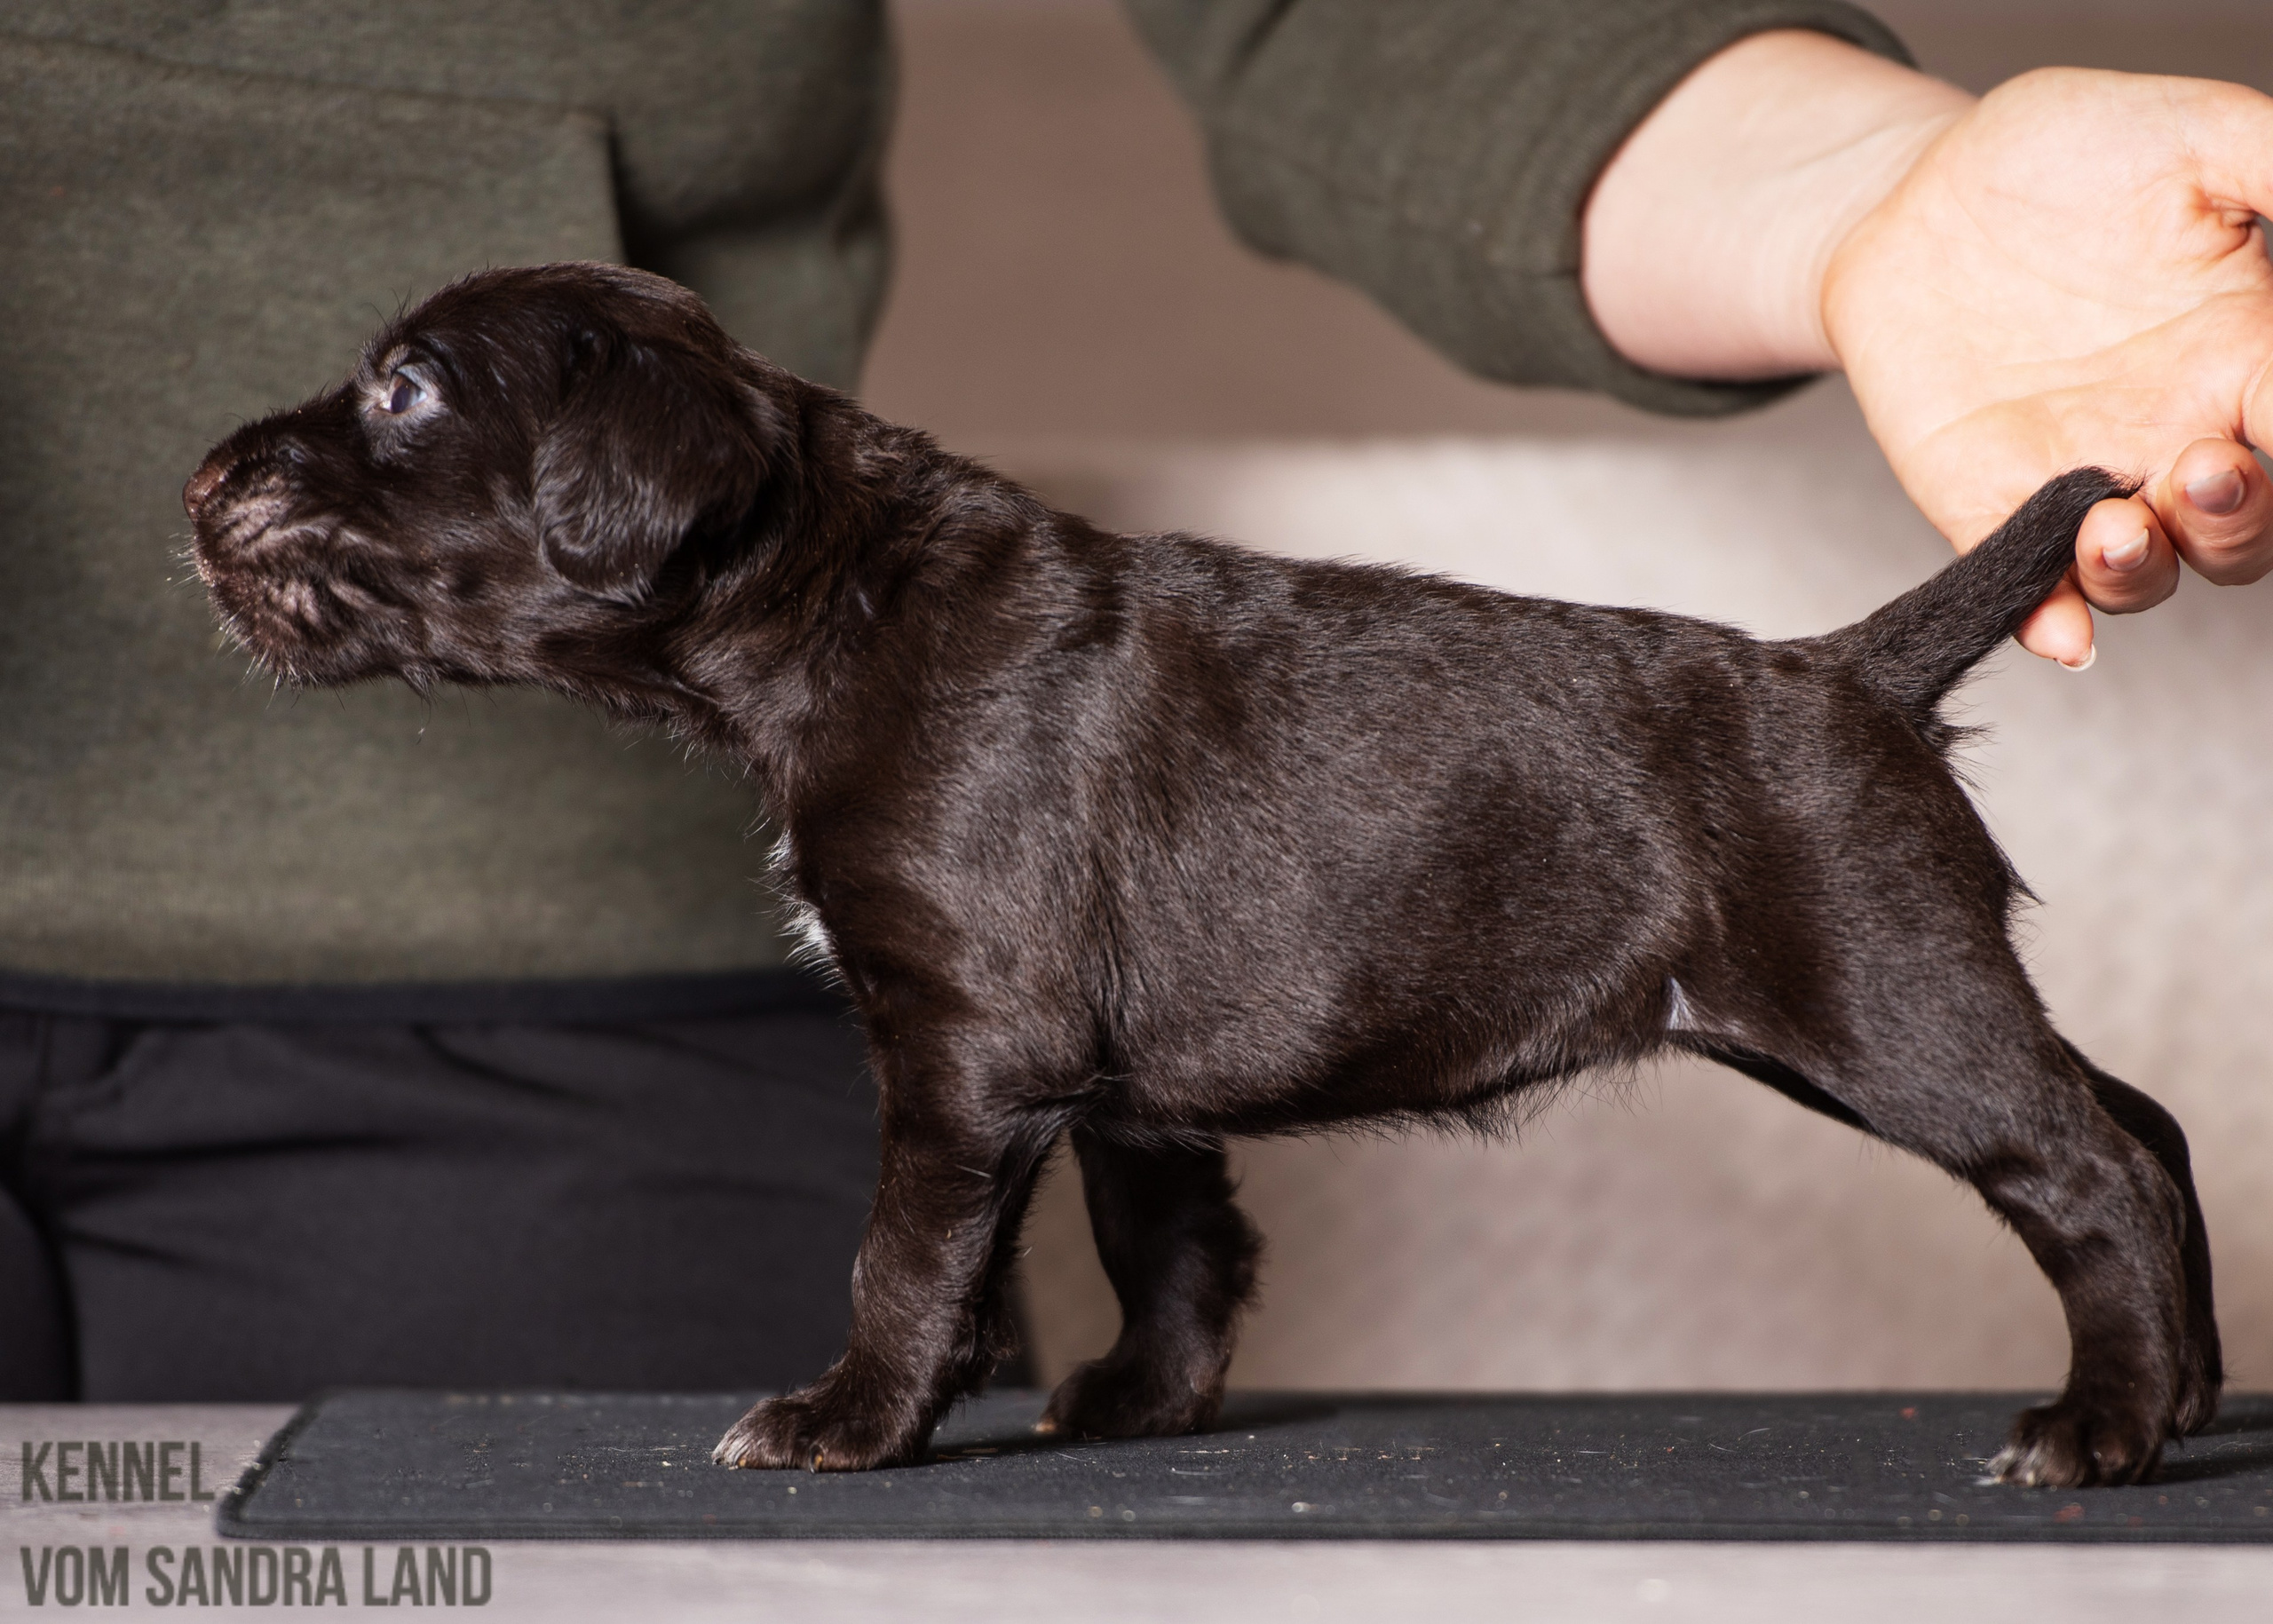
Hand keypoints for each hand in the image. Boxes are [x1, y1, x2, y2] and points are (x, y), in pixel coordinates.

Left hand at [1825, 67, 2272, 662]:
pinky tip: (2060, 632)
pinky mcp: (1988, 505)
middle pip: (2238, 526)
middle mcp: (2178, 432)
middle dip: (2236, 520)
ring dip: (2141, 570)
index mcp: (2248, 352)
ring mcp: (2084, 478)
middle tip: (2209, 473)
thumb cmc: (2057, 157)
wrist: (1913, 194)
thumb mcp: (2189, 135)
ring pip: (2143, 570)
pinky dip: (2047, 619)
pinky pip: (2028, 587)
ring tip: (2116, 530)